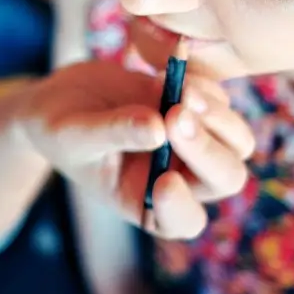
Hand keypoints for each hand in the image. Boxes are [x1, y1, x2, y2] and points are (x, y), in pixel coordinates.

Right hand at [17, 59, 254, 239]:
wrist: (61, 98)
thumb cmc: (58, 130)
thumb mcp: (74, 134)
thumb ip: (113, 132)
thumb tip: (157, 128)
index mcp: (148, 203)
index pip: (181, 221)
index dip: (182, 206)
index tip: (164, 180)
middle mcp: (180, 178)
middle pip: (225, 178)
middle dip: (206, 149)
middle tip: (175, 114)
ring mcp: (192, 143)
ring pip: (236, 141)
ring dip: (215, 116)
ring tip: (180, 89)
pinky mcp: (195, 108)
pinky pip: (220, 101)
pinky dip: (204, 87)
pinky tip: (171, 72)